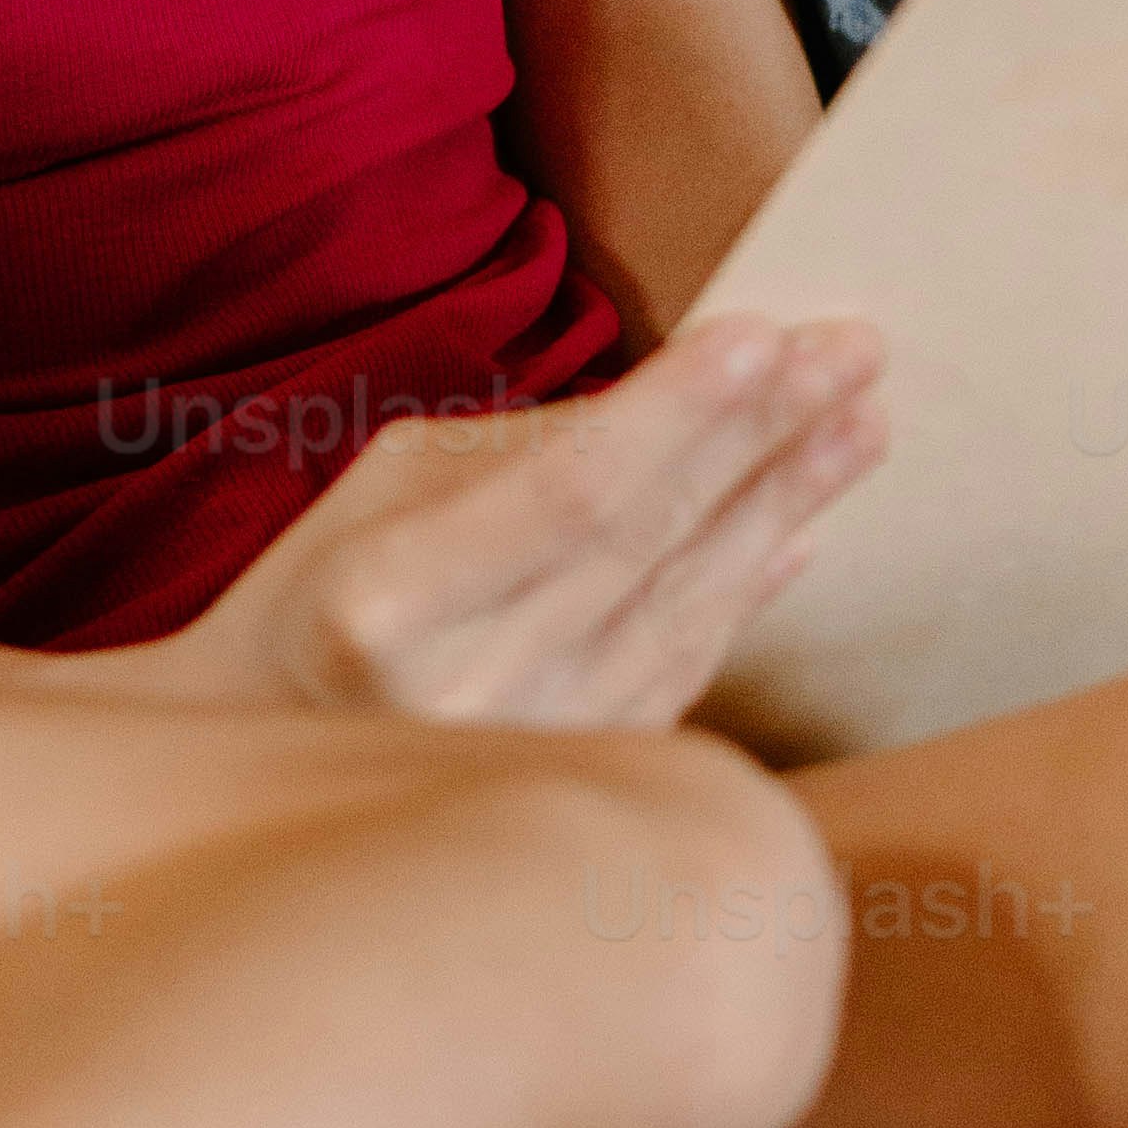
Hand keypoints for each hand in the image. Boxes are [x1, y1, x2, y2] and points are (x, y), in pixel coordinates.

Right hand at [122, 314, 888, 727]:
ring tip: (858, 421)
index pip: (570, 494)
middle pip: (650, 544)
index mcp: (390, 603)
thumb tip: (686, 401)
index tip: (770, 336)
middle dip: (765, 437)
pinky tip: (804, 528)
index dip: (678, 414)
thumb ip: (526, 447)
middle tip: (853, 353)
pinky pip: (690, 669)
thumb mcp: (384, 491)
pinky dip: (749, 591)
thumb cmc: (318, 600)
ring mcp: (533, 756)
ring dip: (786, 505)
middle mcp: (469, 693)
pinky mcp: (578, 791)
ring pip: (691, 608)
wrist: (270, 769)